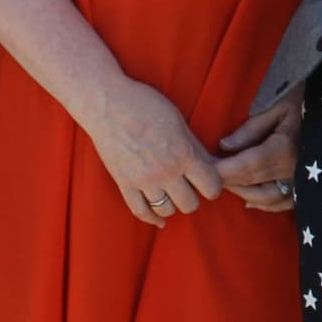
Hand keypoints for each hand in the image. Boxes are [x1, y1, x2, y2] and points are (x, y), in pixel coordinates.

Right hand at [85, 78, 222, 226]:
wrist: (108, 103)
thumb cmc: (147, 105)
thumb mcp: (179, 122)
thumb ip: (196, 148)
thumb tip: (213, 167)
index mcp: (184, 154)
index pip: (211, 187)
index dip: (213, 186)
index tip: (209, 181)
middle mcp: (166, 171)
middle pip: (190, 204)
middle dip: (194, 196)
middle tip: (190, 187)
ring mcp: (143, 180)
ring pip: (167, 210)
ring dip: (173, 205)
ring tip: (172, 194)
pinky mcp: (124, 183)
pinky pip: (140, 211)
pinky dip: (152, 218)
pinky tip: (159, 218)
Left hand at [217, 90, 302, 212]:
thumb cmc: (305, 97)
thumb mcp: (276, 105)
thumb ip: (250, 128)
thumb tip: (223, 147)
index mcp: (284, 148)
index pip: (245, 167)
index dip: (221, 171)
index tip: (201, 169)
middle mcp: (293, 169)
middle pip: (251, 183)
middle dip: (226, 181)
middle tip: (205, 176)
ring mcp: (302, 180)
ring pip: (266, 198)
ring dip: (243, 193)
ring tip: (225, 184)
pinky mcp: (309, 184)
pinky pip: (284, 203)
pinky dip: (265, 205)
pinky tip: (249, 201)